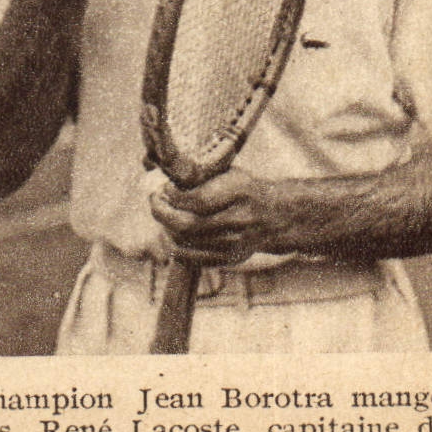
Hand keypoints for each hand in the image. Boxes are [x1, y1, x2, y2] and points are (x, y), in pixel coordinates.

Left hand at [149, 169, 283, 266]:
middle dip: (162, 213)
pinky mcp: (229, 259)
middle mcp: (239, 221)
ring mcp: (234, 244)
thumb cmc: (245, 190)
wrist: (276, 216)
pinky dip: (176, 245)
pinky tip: (174, 231)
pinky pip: (191, 258)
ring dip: (167, 227)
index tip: (165, 188)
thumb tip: (163, 176)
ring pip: (185, 242)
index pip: (198, 200)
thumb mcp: (229, 173)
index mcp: (240, 193)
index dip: (174, 196)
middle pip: (188, 225)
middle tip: (155, 201)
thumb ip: (200, 176)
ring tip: (165, 214)